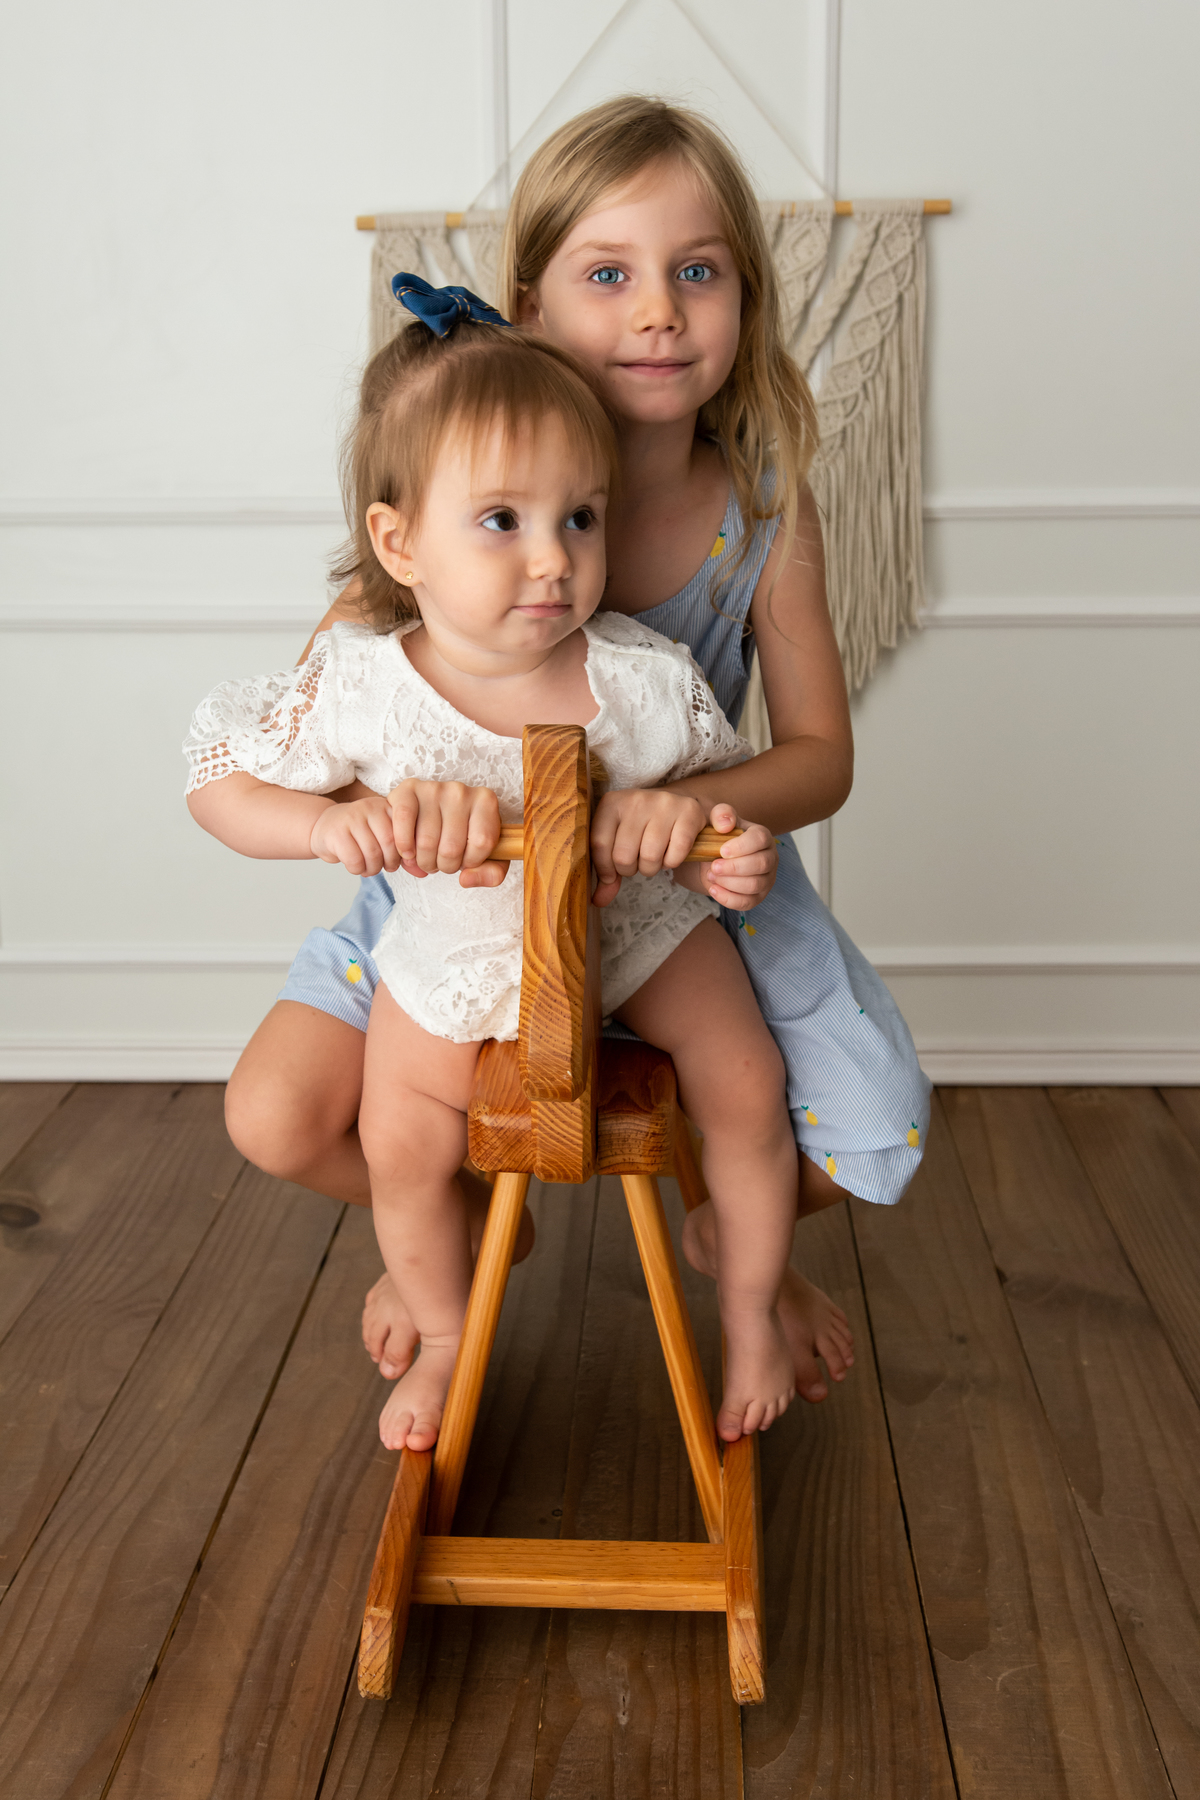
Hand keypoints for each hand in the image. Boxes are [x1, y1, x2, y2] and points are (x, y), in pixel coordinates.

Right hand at [309, 794, 399, 875]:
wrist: (325, 826)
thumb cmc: (359, 834)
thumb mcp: (383, 835)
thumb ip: (403, 851)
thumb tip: (422, 873)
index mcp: (386, 806)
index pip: (406, 832)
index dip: (405, 853)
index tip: (399, 861)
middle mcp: (370, 807)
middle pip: (390, 843)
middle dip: (390, 863)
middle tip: (385, 867)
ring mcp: (351, 818)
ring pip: (373, 853)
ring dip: (373, 869)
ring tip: (369, 868)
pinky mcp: (336, 832)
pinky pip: (355, 860)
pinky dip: (357, 870)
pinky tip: (355, 866)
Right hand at [387, 780, 508, 887]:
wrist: (431, 812)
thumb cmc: (462, 834)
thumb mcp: (487, 855)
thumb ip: (491, 874)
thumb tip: (465, 879)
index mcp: (485, 802)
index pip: (482, 843)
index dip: (471, 861)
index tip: (465, 858)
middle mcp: (460, 791)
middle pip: (451, 848)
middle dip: (444, 866)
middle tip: (441, 862)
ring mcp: (434, 788)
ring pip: (426, 842)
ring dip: (424, 861)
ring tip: (427, 857)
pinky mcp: (410, 789)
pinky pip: (404, 819)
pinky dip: (404, 843)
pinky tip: (408, 852)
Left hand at [589, 788, 708, 908]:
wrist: (677, 805)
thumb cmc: (642, 828)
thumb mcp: (619, 842)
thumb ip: (607, 871)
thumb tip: (598, 901)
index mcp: (611, 803)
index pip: (599, 844)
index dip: (605, 869)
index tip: (612, 876)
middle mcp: (636, 799)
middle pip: (624, 855)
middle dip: (631, 869)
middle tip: (638, 862)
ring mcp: (663, 803)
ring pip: (650, 857)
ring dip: (651, 868)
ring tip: (654, 858)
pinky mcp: (688, 812)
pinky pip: (675, 854)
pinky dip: (671, 863)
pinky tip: (670, 853)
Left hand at [674, 804, 778, 909]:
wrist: (714, 857)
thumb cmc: (719, 837)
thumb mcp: (717, 820)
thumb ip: (721, 814)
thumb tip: (725, 824)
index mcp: (762, 836)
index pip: (760, 839)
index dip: (741, 846)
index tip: (722, 850)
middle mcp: (770, 858)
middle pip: (760, 864)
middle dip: (734, 867)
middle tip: (713, 866)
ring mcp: (766, 879)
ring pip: (754, 885)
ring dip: (729, 883)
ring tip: (711, 876)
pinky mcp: (757, 897)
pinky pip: (747, 903)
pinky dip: (728, 898)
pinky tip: (713, 889)